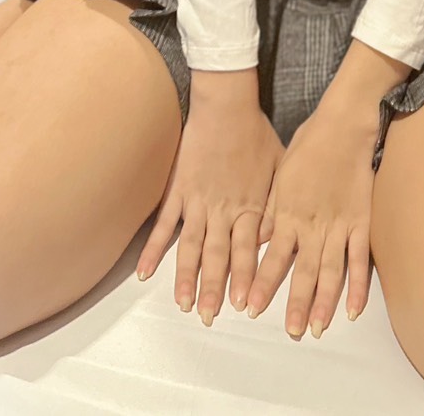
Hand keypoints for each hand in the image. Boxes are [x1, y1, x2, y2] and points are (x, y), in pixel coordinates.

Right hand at [137, 74, 284, 324]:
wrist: (226, 106)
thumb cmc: (256, 133)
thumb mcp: (280, 168)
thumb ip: (277, 203)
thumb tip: (276, 236)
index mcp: (249, 206)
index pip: (247, 250)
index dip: (244, 278)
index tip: (243, 306)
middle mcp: (222, 210)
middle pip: (217, 256)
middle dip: (214, 289)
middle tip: (209, 318)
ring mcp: (196, 202)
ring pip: (190, 247)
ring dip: (185, 278)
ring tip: (182, 305)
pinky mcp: (177, 191)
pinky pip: (163, 225)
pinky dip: (153, 250)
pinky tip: (143, 273)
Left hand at [245, 94, 376, 338]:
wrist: (344, 124)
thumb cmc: (309, 144)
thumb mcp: (280, 174)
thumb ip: (270, 210)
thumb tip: (256, 239)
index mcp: (288, 213)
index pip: (273, 257)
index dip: (262, 284)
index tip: (250, 308)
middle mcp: (312, 224)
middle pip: (302, 272)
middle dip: (294, 304)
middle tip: (289, 332)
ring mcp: (339, 225)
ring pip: (330, 272)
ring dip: (323, 303)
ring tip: (315, 329)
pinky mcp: (361, 221)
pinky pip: (359, 259)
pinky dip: (357, 286)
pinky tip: (354, 309)